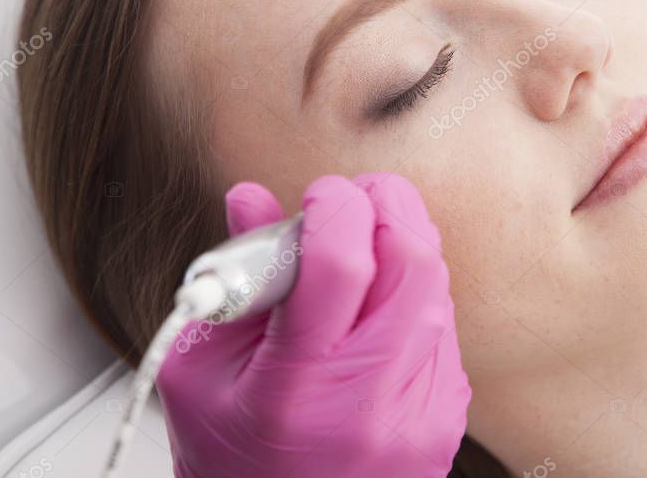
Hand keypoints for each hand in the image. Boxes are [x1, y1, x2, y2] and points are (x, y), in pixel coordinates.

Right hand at [156, 173, 470, 476]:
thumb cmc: (228, 462)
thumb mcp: (200, 373)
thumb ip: (233, 276)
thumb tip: (251, 197)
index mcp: (295, 388)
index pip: (341, 262)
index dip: (336, 205)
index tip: (320, 194)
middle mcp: (369, 402)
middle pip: (415, 262)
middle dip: (389, 207)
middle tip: (355, 203)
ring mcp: (420, 415)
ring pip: (435, 288)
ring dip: (399, 251)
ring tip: (353, 268)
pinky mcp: (446, 420)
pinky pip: (441, 328)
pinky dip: (409, 301)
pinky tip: (371, 321)